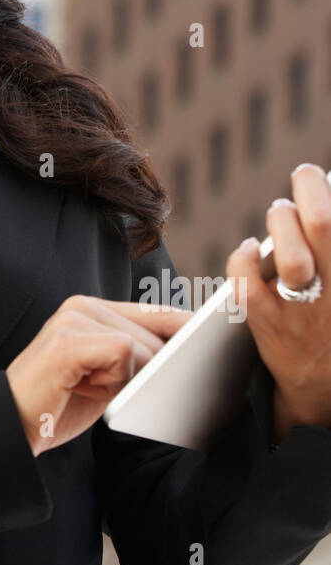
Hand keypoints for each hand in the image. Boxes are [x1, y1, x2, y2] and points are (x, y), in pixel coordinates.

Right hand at [5, 297, 190, 455]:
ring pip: (142, 347)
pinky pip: (123, 354)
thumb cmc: (59, 405)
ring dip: (127, 381)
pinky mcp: (69, 341)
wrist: (12, 426)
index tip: (217, 342)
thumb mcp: (107, 379)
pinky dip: (115, 380)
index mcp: (93, 310)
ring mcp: (74, 320)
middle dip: (155, 369)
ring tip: (88, 388)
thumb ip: (137, 361)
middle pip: (155, 334)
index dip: (188, 328)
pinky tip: (85, 387)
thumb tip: (186, 362)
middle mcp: (84, 306)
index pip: (157, 313)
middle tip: (116, 391)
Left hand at [226, 162, 330, 437]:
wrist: (326, 391)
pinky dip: (243, 257)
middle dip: (310, 190)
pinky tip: (248, 250)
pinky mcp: (270, 325)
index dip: (327, 190)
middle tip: (305, 175)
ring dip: (282, 221)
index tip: (320, 173)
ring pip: (288, 250)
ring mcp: (304, 308)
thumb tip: (322, 201)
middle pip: (322, 223)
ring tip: (281, 212)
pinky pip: (246, 280)